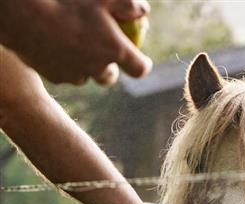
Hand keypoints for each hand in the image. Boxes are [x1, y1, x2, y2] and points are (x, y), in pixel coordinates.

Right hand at [0, 0, 151, 85]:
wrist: (23, 13)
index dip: (142, 64)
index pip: (139, 69)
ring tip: (74, 45)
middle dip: (110, 69)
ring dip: (84, 65)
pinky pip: (64, 73)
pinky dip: (64, 63)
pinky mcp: (55, 76)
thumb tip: (144, 12)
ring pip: (85, 75)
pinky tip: (54, 44)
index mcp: (114, 49)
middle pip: (109, 77)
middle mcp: (98, 68)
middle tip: (103, 54)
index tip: (141, 60)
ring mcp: (76, 75)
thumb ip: (129, 4)